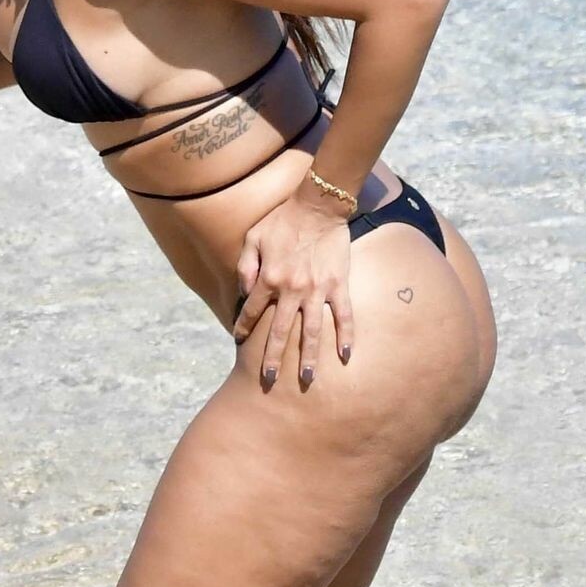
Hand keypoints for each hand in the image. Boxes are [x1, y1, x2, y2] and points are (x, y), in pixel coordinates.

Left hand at [233, 189, 355, 387]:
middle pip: (280, 331)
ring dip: (309, 357)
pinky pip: (344, 315)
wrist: (319, 205)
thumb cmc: (283, 219)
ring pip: (312, 331)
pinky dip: (345, 335)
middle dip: (273, 358)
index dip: (244, 326)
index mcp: (269, 278)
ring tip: (307, 379)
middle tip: (268, 381)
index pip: (252, 310)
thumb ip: (245, 266)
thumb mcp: (253, 237)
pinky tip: (345, 355)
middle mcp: (291, 289)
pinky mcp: (339, 285)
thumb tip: (243, 293)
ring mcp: (317, 290)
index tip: (239, 341)